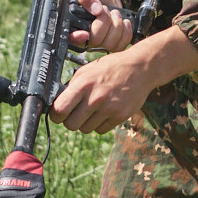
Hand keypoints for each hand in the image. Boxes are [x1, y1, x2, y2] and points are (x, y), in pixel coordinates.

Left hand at [50, 26, 197, 135]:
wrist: (141, 68)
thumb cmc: (111, 68)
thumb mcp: (88, 70)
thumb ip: (72, 86)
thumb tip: (57, 103)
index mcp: (84, 84)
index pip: (59, 110)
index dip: (56, 114)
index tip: (59, 113)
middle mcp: (95, 98)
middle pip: (71, 125)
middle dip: (70, 120)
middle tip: (76, 112)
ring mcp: (109, 109)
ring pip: (85, 129)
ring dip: (85, 123)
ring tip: (92, 110)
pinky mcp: (120, 116)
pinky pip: (100, 130)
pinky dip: (99, 124)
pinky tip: (104, 112)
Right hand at [70, 0, 132, 52]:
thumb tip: (96, 9)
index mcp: (73, 27)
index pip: (72, 40)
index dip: (78, 39)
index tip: (85, 33)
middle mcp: (86, 38)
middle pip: (95, 40)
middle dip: (104, 21)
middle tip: (105, 9)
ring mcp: (100, 43)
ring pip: (110, 44)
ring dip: (116, 25)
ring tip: (114, 13)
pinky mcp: (114, 43)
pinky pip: (122, 45)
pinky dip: (126, 32)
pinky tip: (123, 22)